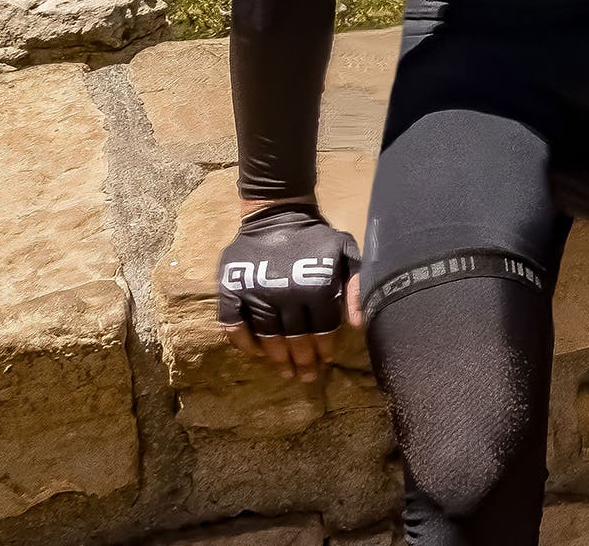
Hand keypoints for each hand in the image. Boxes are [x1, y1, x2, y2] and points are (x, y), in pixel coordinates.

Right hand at [217, 202, 362, 381]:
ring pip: (267, 336)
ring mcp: (255, 292)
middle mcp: (285, 293)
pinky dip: (242, 341)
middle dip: (302, 360)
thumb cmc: (316, 237)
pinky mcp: (231, 290)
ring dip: (276, 357)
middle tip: (305, 377)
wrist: (277, 213)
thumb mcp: (346, 252)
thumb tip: (357, 324)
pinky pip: (232, 324)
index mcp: (316, 286)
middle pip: (295, 338)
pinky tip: (254, 352)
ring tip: (284, 371)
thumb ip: (357, 285)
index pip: (322, 329)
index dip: (324, 348)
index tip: (325, 361)